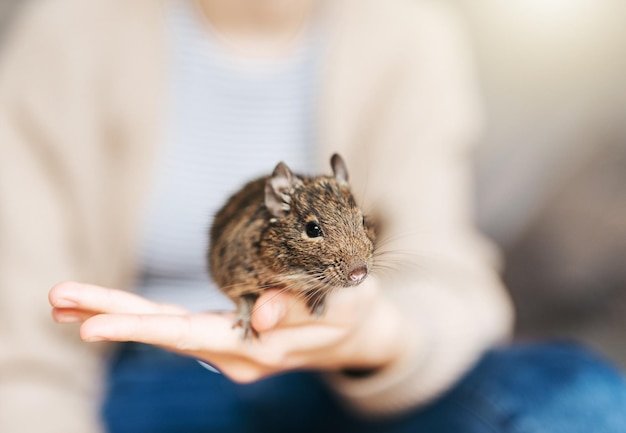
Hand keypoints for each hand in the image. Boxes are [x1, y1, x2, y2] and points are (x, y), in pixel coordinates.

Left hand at [49, 279, 404, 381]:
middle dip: (111, 316)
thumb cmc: (355, 310)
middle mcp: (239, 355)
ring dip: (118, 314)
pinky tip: (110, 311)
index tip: (90, 327)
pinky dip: (143, 318)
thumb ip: (302, 308)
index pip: (192, 337)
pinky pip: (181, 327)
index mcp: (262, 348)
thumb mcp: (341, 304)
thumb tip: (261, 314)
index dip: (141, 329)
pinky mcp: (233, 337)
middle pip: (166, 334)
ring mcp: (233, 349)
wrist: (361, 331)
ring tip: (65, 301)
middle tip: (55, 299)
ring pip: (168, 330)